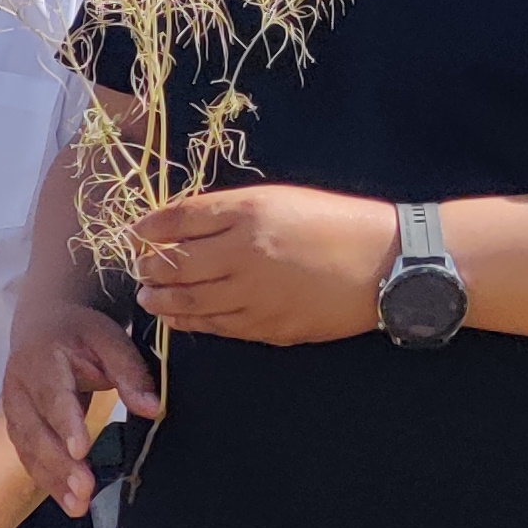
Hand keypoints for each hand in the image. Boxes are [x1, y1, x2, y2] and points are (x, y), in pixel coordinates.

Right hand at [0, 303, 161, 518]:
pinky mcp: (15, 426)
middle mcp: (19, 386)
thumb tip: (152, 409)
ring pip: (28, 448)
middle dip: (59, 463)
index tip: (82, 451)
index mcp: (42, 360)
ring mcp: (13, 408)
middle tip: (84, 490)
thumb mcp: (110, 340)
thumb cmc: (79, 333)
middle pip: (35, 430)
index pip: (53, 395)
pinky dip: (46, 480)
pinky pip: (27, 456)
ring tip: (77, 505)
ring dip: (51, 479)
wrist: (42, 325)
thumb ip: (130, 373)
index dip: (65, 423)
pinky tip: (67, 500)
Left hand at [134, 184, 396, 345]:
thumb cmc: (335, 223)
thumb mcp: (279, 200)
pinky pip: (215, 327)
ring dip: (160, 299)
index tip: (137, 234)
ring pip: (187, 302)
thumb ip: (229, 212)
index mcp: (248, 213)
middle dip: (149, 268)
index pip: (178, 219)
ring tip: (148, 295)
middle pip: (174, 265)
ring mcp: (255, 296)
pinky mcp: (268, 327)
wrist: (389, 264)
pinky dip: (188, 322)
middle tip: (140, 268)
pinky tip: (177, 318)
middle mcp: (245, 254)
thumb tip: (179, 225)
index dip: (150, 228)